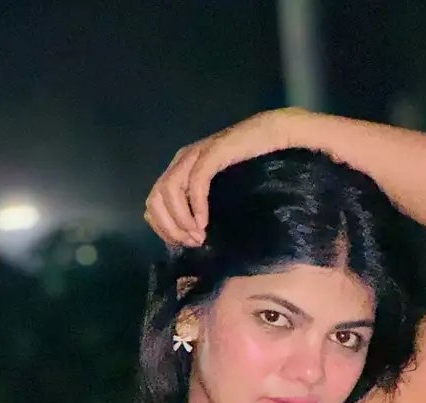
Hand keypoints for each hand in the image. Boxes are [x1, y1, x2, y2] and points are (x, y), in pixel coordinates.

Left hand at [142, 107, 316, 249]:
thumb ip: (199, 204)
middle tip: (191, 243)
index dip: (162, 228)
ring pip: (169, 191)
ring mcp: (196, 154)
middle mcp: (182, 160)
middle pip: (156, 199)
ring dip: (180, 219)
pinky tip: (204, 222)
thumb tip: (191, 236)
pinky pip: (195, 182)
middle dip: (170, 227)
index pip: (153, 203)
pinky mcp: (212, 153)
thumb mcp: (217, 189)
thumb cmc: (250, 165)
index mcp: (178, 169)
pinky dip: (195, 205)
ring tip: (198, 236)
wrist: (271, 134)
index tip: (182, 244)